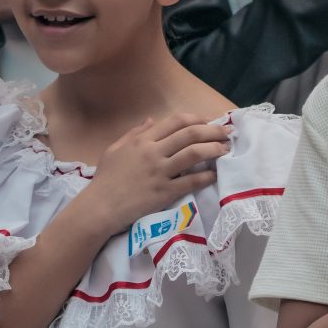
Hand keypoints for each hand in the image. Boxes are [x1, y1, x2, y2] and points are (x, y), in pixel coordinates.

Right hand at [82, 112, 230, 237]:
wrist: (100, 208)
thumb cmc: (106, 180)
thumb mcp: (115, 149)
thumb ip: (134, 133)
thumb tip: (152, 120)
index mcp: (142, 140)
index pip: (176, 121)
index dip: (197, 119)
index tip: (208, 122)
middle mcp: (154, 152)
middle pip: (190, 134)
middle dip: (213, 130)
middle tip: (227, 133)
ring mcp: (161, 173)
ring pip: (194, 153)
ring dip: (215, 149)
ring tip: (226, 149)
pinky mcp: (165, 193)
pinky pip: (191, 181)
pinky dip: (206, 176)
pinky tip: (215, 173)